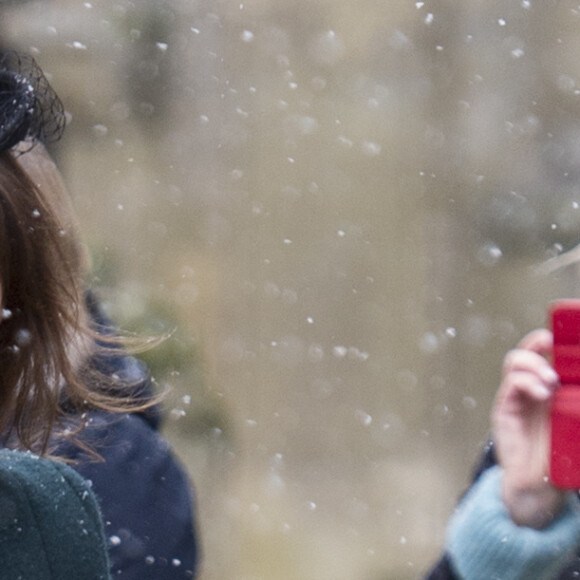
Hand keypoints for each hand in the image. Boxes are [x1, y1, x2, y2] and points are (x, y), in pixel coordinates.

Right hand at [492, 329, 565, 528]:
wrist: (540, 488)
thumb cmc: (564, 459)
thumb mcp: (578, 426)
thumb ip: (578, 404)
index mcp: (554, 388)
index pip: (548, 355)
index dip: (553, 341)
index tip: (566, 336)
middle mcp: (533, 387)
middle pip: (528, 350)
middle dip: (538, 342)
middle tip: (553, 346)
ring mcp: (517, 397)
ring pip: (515, 361)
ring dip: (533, 363)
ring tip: (550, 381)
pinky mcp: (505, 409)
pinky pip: (511, 383)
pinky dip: (525, 381)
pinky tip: (542, 394)